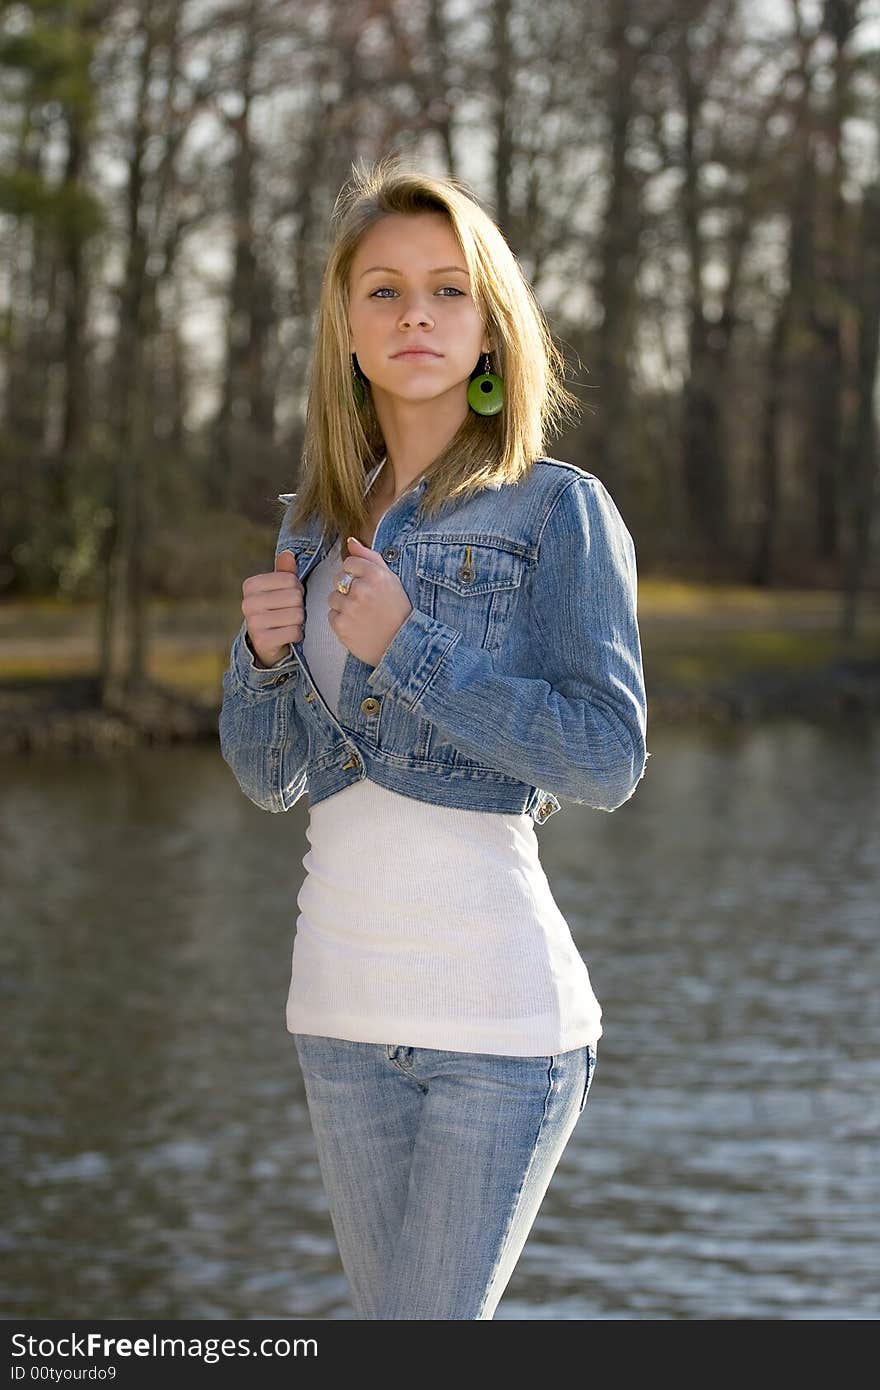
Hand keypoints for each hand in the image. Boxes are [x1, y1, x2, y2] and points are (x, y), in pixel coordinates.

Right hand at [241, 549, 304, 666]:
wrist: (266, 644)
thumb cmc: (276, 611)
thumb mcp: (279, 589)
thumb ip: (285, 572)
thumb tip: (288, 553)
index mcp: (250, 585)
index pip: (290, 579)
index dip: (297, 589)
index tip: (288, 598)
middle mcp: (248, 602)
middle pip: (295, 596)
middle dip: (299, 606)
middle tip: (289, 612)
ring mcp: (253, 622)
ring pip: (297, 615)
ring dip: (299, 621)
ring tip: (288, 624)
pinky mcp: (262, 640)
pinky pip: (294, 632)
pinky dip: (297, 635)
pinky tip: (287, 635)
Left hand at [328, 536, 412, 666]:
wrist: (400, 644)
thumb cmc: (397, 610)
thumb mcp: (391, 579)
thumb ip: (369, 557)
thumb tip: (350, 541)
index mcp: (376, 574)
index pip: (349, 562)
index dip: (357, 574)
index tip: (367, 586)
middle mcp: (361, 589)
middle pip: (338, 578)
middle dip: (348, 588)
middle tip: (364, 602)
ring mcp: (350, 608)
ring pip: (333, 597)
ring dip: (343, 605)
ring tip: (360, 615)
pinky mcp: (341, 625)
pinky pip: (331, 615)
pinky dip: (341, 620)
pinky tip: (356, 625)